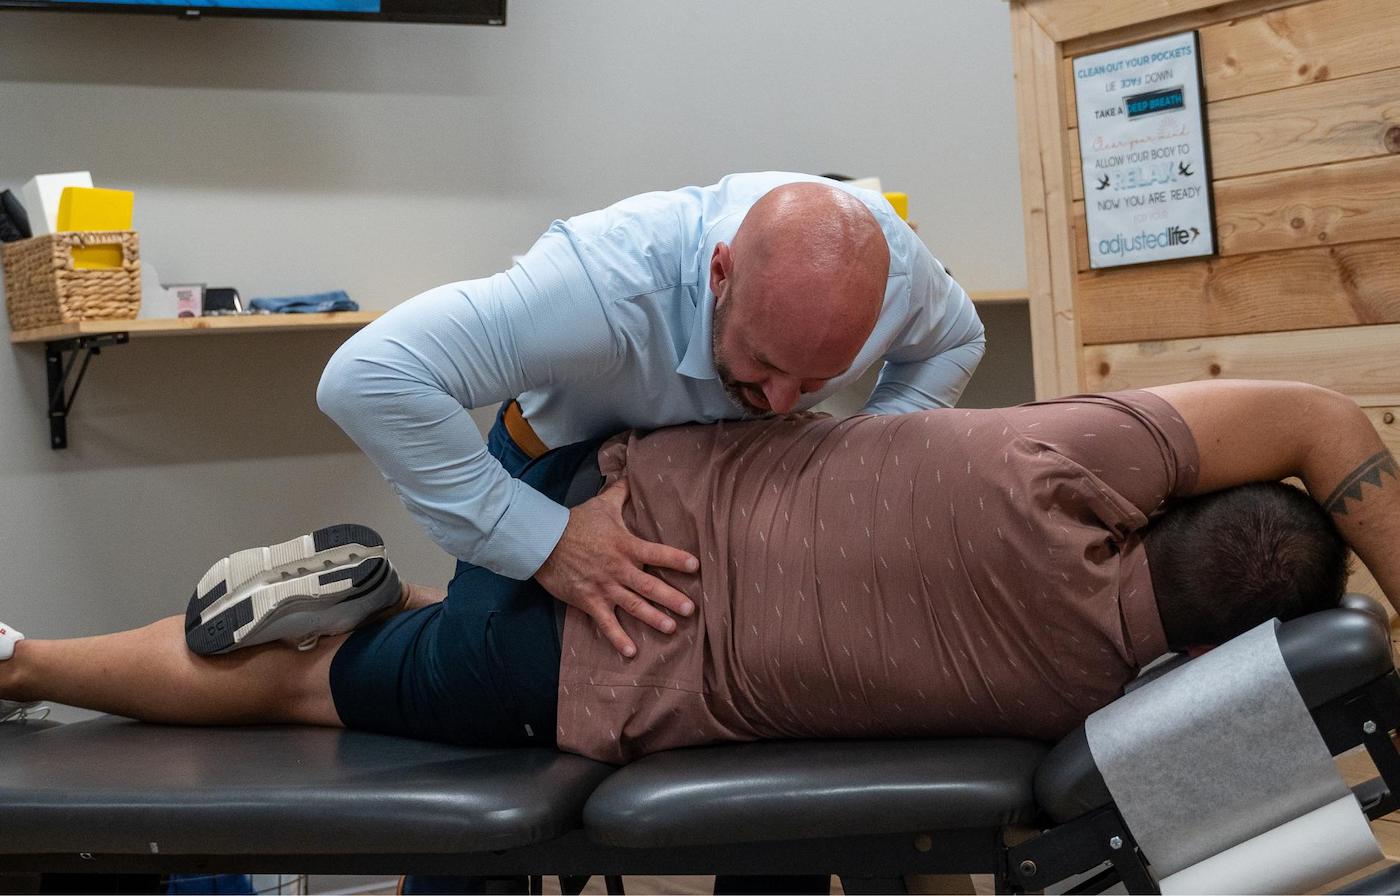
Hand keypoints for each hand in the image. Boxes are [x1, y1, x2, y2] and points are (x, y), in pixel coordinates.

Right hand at [534, 478, 697, 656]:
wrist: (543, 541)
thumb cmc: (575, 522)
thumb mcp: (602, 504)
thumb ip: (621, 491)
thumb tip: (632, 472)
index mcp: (626, 545)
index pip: (656, 552)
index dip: (676, 559)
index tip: (695, 566)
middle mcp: (618, 569)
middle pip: (649, 586)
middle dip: (672, 598)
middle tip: (690, 610)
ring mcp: (604, 587)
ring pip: (633, 606)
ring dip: (653, 618)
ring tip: (671, 628)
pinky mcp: (588, 601)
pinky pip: (605, 623)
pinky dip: (618, 638)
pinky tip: (630, 652)